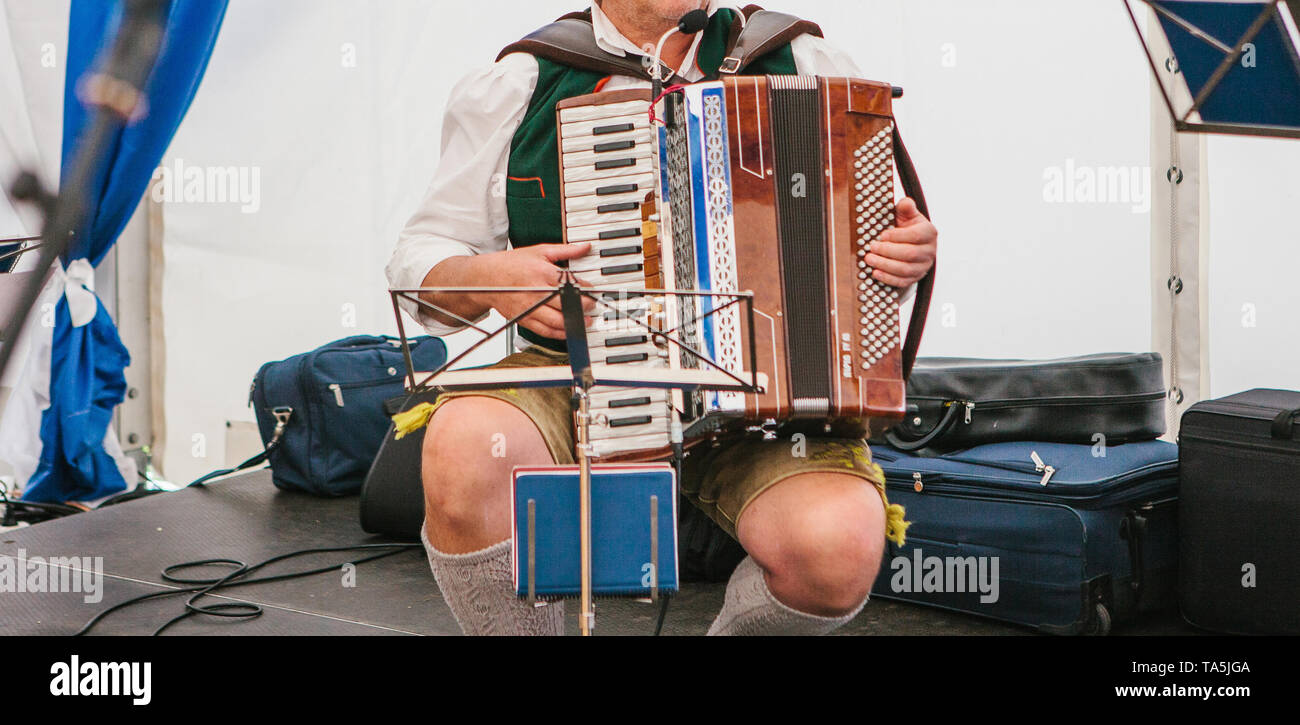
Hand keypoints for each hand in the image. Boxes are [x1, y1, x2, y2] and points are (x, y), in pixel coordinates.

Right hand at [472, 243, 594, 339]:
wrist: (486, 278)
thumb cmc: (512, 264)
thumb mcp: (539, 251)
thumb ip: (565, 251)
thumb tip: (585, 247)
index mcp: (542, 272)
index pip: (571, 283)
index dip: (586, 289)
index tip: (593, 291)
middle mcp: (536, 291)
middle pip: (567, 304)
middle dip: (584, 306)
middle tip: (592, 305)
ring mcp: (530, 308)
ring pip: (558, 321)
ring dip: (575, 323)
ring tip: (585, 321)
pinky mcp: (524, 319)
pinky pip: (545, 331)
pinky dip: (560, 333)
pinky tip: (569, 329)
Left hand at [864, 197, 936, 287]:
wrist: (912, 244)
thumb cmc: (908, 227)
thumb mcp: (908, 214)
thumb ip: (906, 207)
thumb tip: (905, 203)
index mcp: (929, 233)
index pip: (915, 236)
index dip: (897, 236)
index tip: (882, 235)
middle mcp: (929, 251)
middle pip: (909, 254)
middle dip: (887, 251)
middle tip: (871, 247)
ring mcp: (923, 266)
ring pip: (905, 269)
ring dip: (885, 265)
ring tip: (869, 259)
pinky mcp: (915, 278)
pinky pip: (902, 281)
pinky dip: (888, 278)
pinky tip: (875, 272)